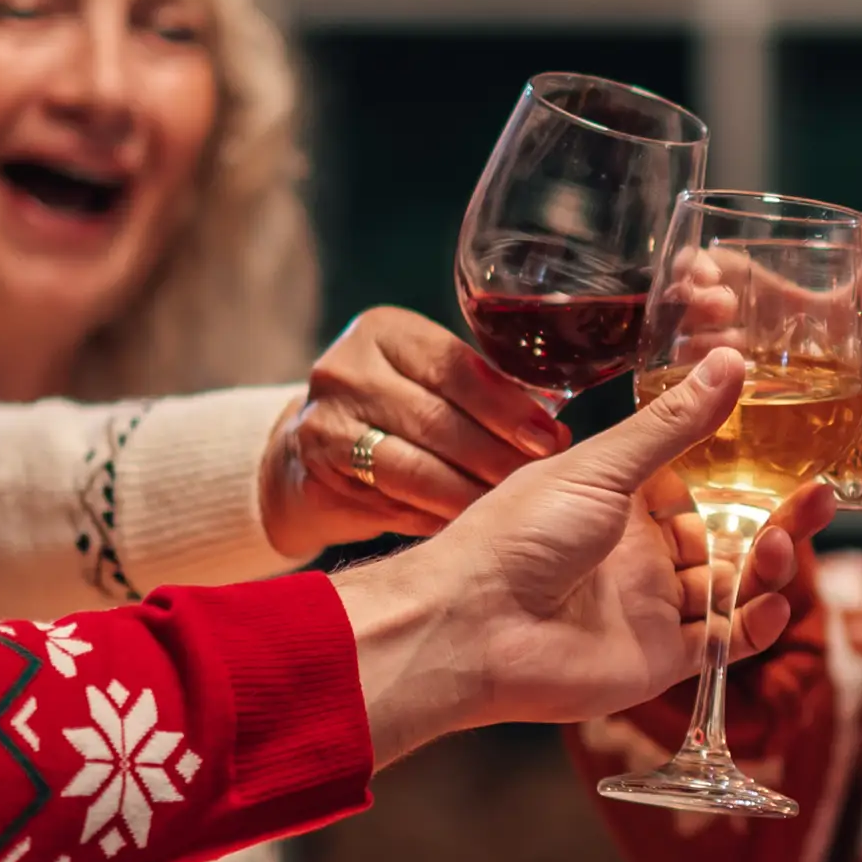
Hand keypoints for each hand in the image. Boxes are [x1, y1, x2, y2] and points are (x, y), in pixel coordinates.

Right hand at [260, 306, 571, 558]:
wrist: (308, 452)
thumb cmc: (396, 413)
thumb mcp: (430, 381)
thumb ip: (485, 393)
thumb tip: (554, 435)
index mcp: (387, 332)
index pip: (455, 366)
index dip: (506, 406)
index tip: (549, 440)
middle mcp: (347, 368)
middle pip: (435, 419)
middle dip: (494, 456)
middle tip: (537, 484)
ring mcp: (324, 419)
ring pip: (410, 467)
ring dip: (466, 495)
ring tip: (507, 511)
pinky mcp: (315, 472)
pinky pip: (387, 501)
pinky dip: (432, 517)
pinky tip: (465, 529)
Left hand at [337, 346, 832, 762]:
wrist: (474, 625)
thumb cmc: (519, 534)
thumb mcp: (603, 467)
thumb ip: (674, 424)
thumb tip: (733, 359)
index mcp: (624, 500)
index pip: (702, 483)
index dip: (748, 473)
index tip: (794, 451)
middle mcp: (642, 553)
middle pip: (729, 535)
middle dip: (778, 518)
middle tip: (821, 496)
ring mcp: (653, 607)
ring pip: (734, 587)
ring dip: (768, 567)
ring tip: (782, 547)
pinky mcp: (659, 660)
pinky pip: (723, 645)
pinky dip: (754, 627)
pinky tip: (772, 604)